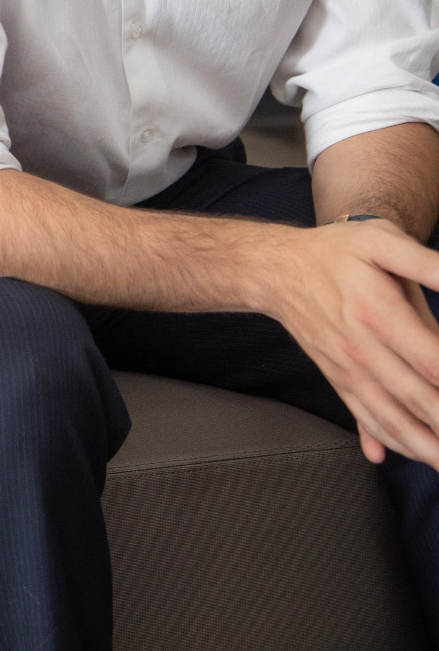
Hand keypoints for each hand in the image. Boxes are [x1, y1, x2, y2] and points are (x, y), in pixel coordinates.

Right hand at [266, 220, 438, 466]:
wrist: (275, 269)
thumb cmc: (335, 252)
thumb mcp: (382, 242)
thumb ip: (429, 265)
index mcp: (377, 314)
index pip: (432, 362)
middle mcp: (361, 350)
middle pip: (418, 400)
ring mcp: (347, 369)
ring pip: (391, 419)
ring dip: (424, 448)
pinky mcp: (337, 378)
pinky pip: (364, 416)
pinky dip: (386, 440)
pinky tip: (394, 456)